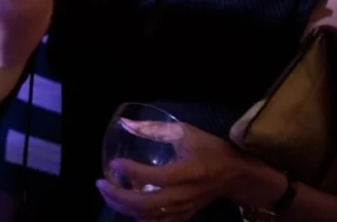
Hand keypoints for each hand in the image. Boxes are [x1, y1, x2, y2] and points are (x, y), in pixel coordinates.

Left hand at [96, 120, 249, 221]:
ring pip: (148, 217)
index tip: (114, 163)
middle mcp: (185, 195)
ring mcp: (184, 210)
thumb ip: (154, 129)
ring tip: (107, 193)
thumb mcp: (186, 133)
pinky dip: (137, 216)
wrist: (236, 176)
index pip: (156, 177)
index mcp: (189, 173)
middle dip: (118, 196)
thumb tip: (125, 123)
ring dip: (123, 207)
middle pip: (146, 204)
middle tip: (100, 183)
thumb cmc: (211, 150)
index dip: (132, 171)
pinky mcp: (183, 217)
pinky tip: (125, 205)